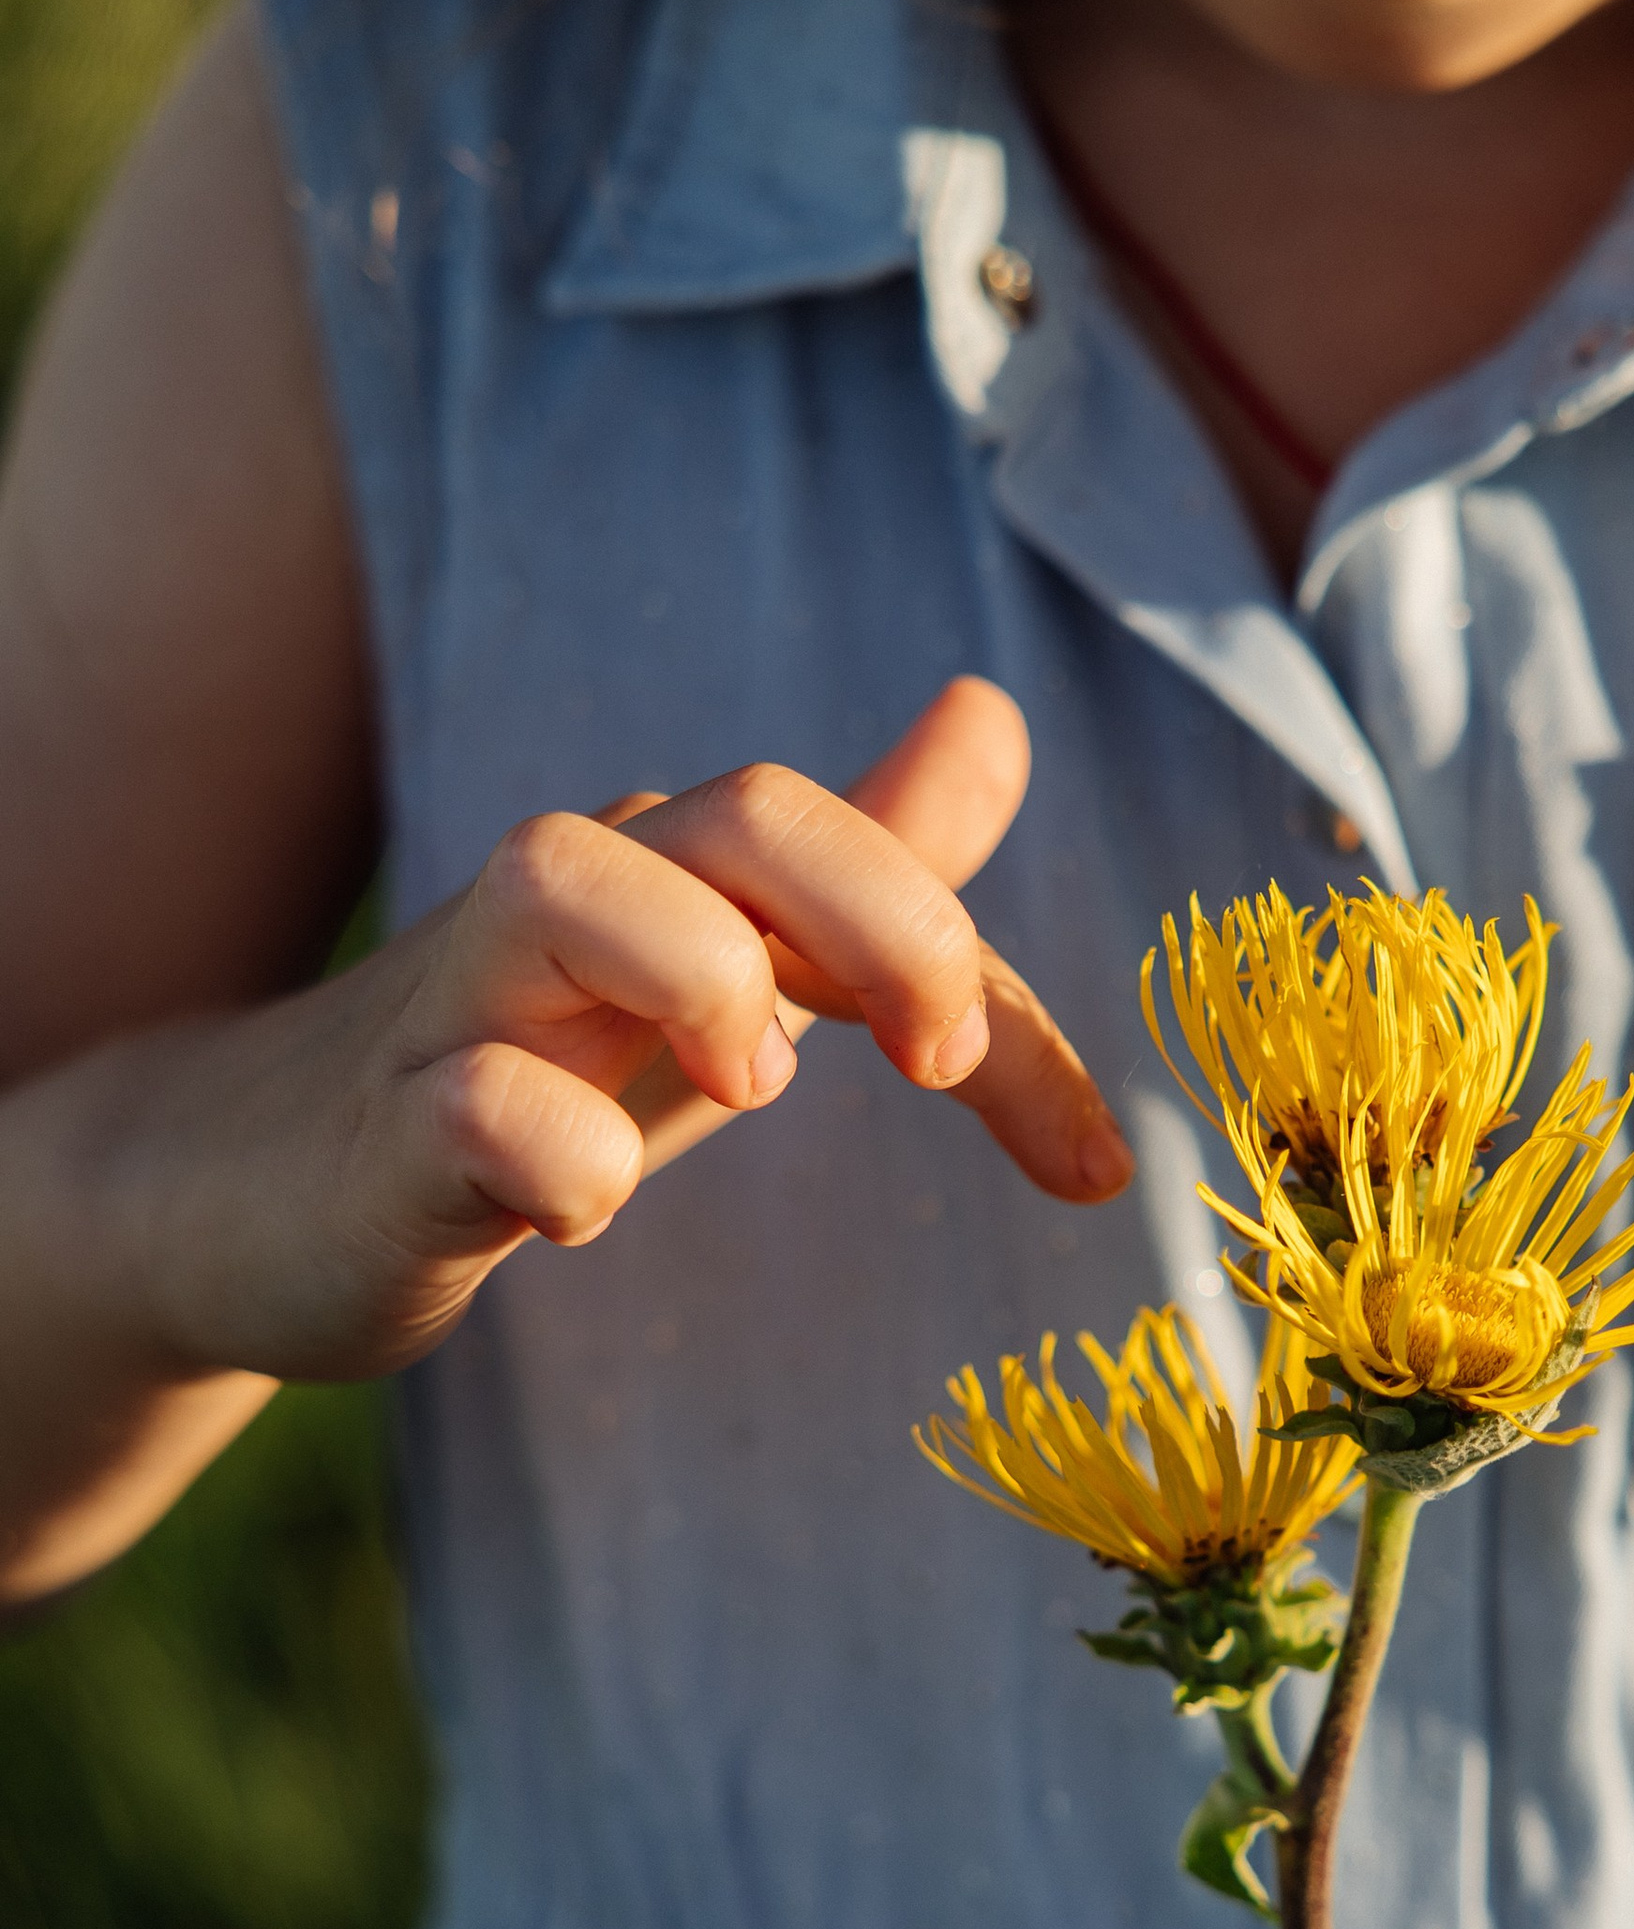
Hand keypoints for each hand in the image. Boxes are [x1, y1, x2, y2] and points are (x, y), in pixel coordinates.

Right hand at [109, 675, 1129, 1385]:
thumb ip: (863, 874)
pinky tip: (584, 1211)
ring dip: (698, 973)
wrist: (247, 1193)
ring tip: (751, 1085)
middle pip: (743, 811)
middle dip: (887, 918)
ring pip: (568, 878)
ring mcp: (460, 1007)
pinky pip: (465, 1097)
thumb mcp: (716, 977)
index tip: (1092, 1168)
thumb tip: (992, 717)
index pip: (873, 865)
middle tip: (935, 1060)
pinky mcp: (380, 1134)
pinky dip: (545, 1148)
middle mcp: (574, 904)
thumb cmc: (513, 1075)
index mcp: (676, 875)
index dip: (1009, 1003)